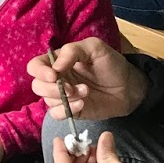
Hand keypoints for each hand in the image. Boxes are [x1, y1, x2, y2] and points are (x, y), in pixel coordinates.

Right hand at [27, 38, 146, 122]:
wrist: (129, 87)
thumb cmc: (111, 64)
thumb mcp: (94, 48)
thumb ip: (72, 51)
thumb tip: (54, 67)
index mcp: (58, 62)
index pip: (35, 66)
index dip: (39, 71)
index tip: (54, 75)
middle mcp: (57, 79)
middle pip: (37, 85)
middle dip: (51, 88)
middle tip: (71, 88)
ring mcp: (63, 96)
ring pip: (46, 101)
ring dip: (64, 98)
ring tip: (85, 92)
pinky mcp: (71, 110)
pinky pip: (57, 114)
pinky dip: (67, 110)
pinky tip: (82, 104)